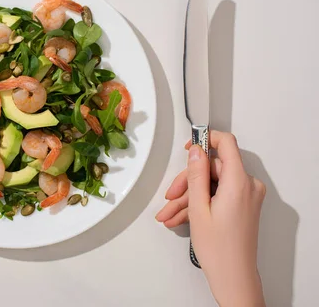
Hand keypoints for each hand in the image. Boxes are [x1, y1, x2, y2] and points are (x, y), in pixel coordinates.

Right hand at [156, 131, 265, 306]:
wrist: (233, 276)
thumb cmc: (218, 248)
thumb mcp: (198, 207)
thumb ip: (197, 175)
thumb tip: (195, 151)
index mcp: (239, 182)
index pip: (226, 144)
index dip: (205, 140)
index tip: (189, 146)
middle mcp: (247, 186)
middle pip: (213, 169)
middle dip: (187, 182)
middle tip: (170, 196)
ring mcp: (246, 196)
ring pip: (212, 185)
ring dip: (189, 197)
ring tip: (168, 214)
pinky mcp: (243, 205)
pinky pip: (217, 195)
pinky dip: (199, 204)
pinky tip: (179, 217)